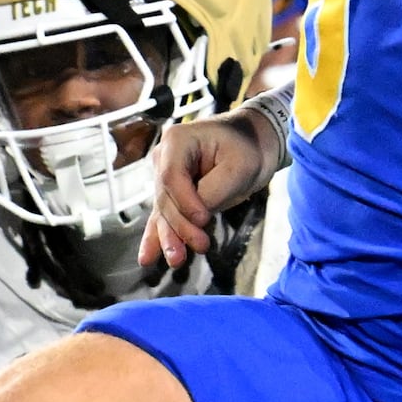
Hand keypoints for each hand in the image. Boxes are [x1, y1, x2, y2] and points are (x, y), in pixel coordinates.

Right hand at [142, 108, 283, 274]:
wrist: (254, 142)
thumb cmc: (249, 148)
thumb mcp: (238, 167)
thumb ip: (213, 192)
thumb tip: (196, 219)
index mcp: (177, 141)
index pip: (171, 177)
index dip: (184, 202)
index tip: (204, 219)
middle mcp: (164, 157)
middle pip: (165, 199)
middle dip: (180, 226)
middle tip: (202, 246)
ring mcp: (165, 176)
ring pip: (163, 212)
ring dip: (169, 237)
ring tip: (176, 260)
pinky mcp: (173, 194)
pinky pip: (162, 217)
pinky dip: (158, 237)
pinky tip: (147, 258)